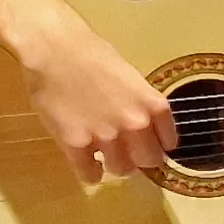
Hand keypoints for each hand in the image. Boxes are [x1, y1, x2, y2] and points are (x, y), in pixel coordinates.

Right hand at [19, 26, 174, 183]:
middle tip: (128, 153)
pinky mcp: (76, 144)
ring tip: (105, 156)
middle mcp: (135, 124)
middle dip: (139, 158)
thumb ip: (140, 105)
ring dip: (114, 164)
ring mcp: (105, 136)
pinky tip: (89, 168)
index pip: (168, 143)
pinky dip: (90, 174)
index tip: (150, 146)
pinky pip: (89, 174)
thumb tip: (145, 126)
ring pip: (121, 169)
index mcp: (153, 106)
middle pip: (148, 161)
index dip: (157, 146)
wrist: (56, 50)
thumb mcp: (131, 79)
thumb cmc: (93, 55)